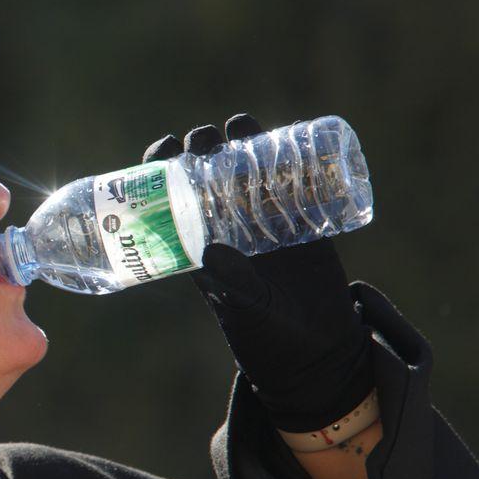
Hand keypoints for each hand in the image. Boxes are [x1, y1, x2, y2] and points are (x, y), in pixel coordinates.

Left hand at [143, 114, 374, 432]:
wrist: (316, 350)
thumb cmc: (268, 335)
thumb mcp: (246, 309)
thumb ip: (231, 283)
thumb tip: (209, 250)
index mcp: (200, 244)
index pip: (172, 197)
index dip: (162, 169)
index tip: (163, 151)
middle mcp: (228, 225)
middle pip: (207, 173)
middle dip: (200, 148)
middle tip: (203, 141)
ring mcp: (266, 219)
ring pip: (247, 168)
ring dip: (241, 141)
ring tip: (238, 128)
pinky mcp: (303, 221)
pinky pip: (295, 180)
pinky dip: (292, 157)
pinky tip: (289, 137)